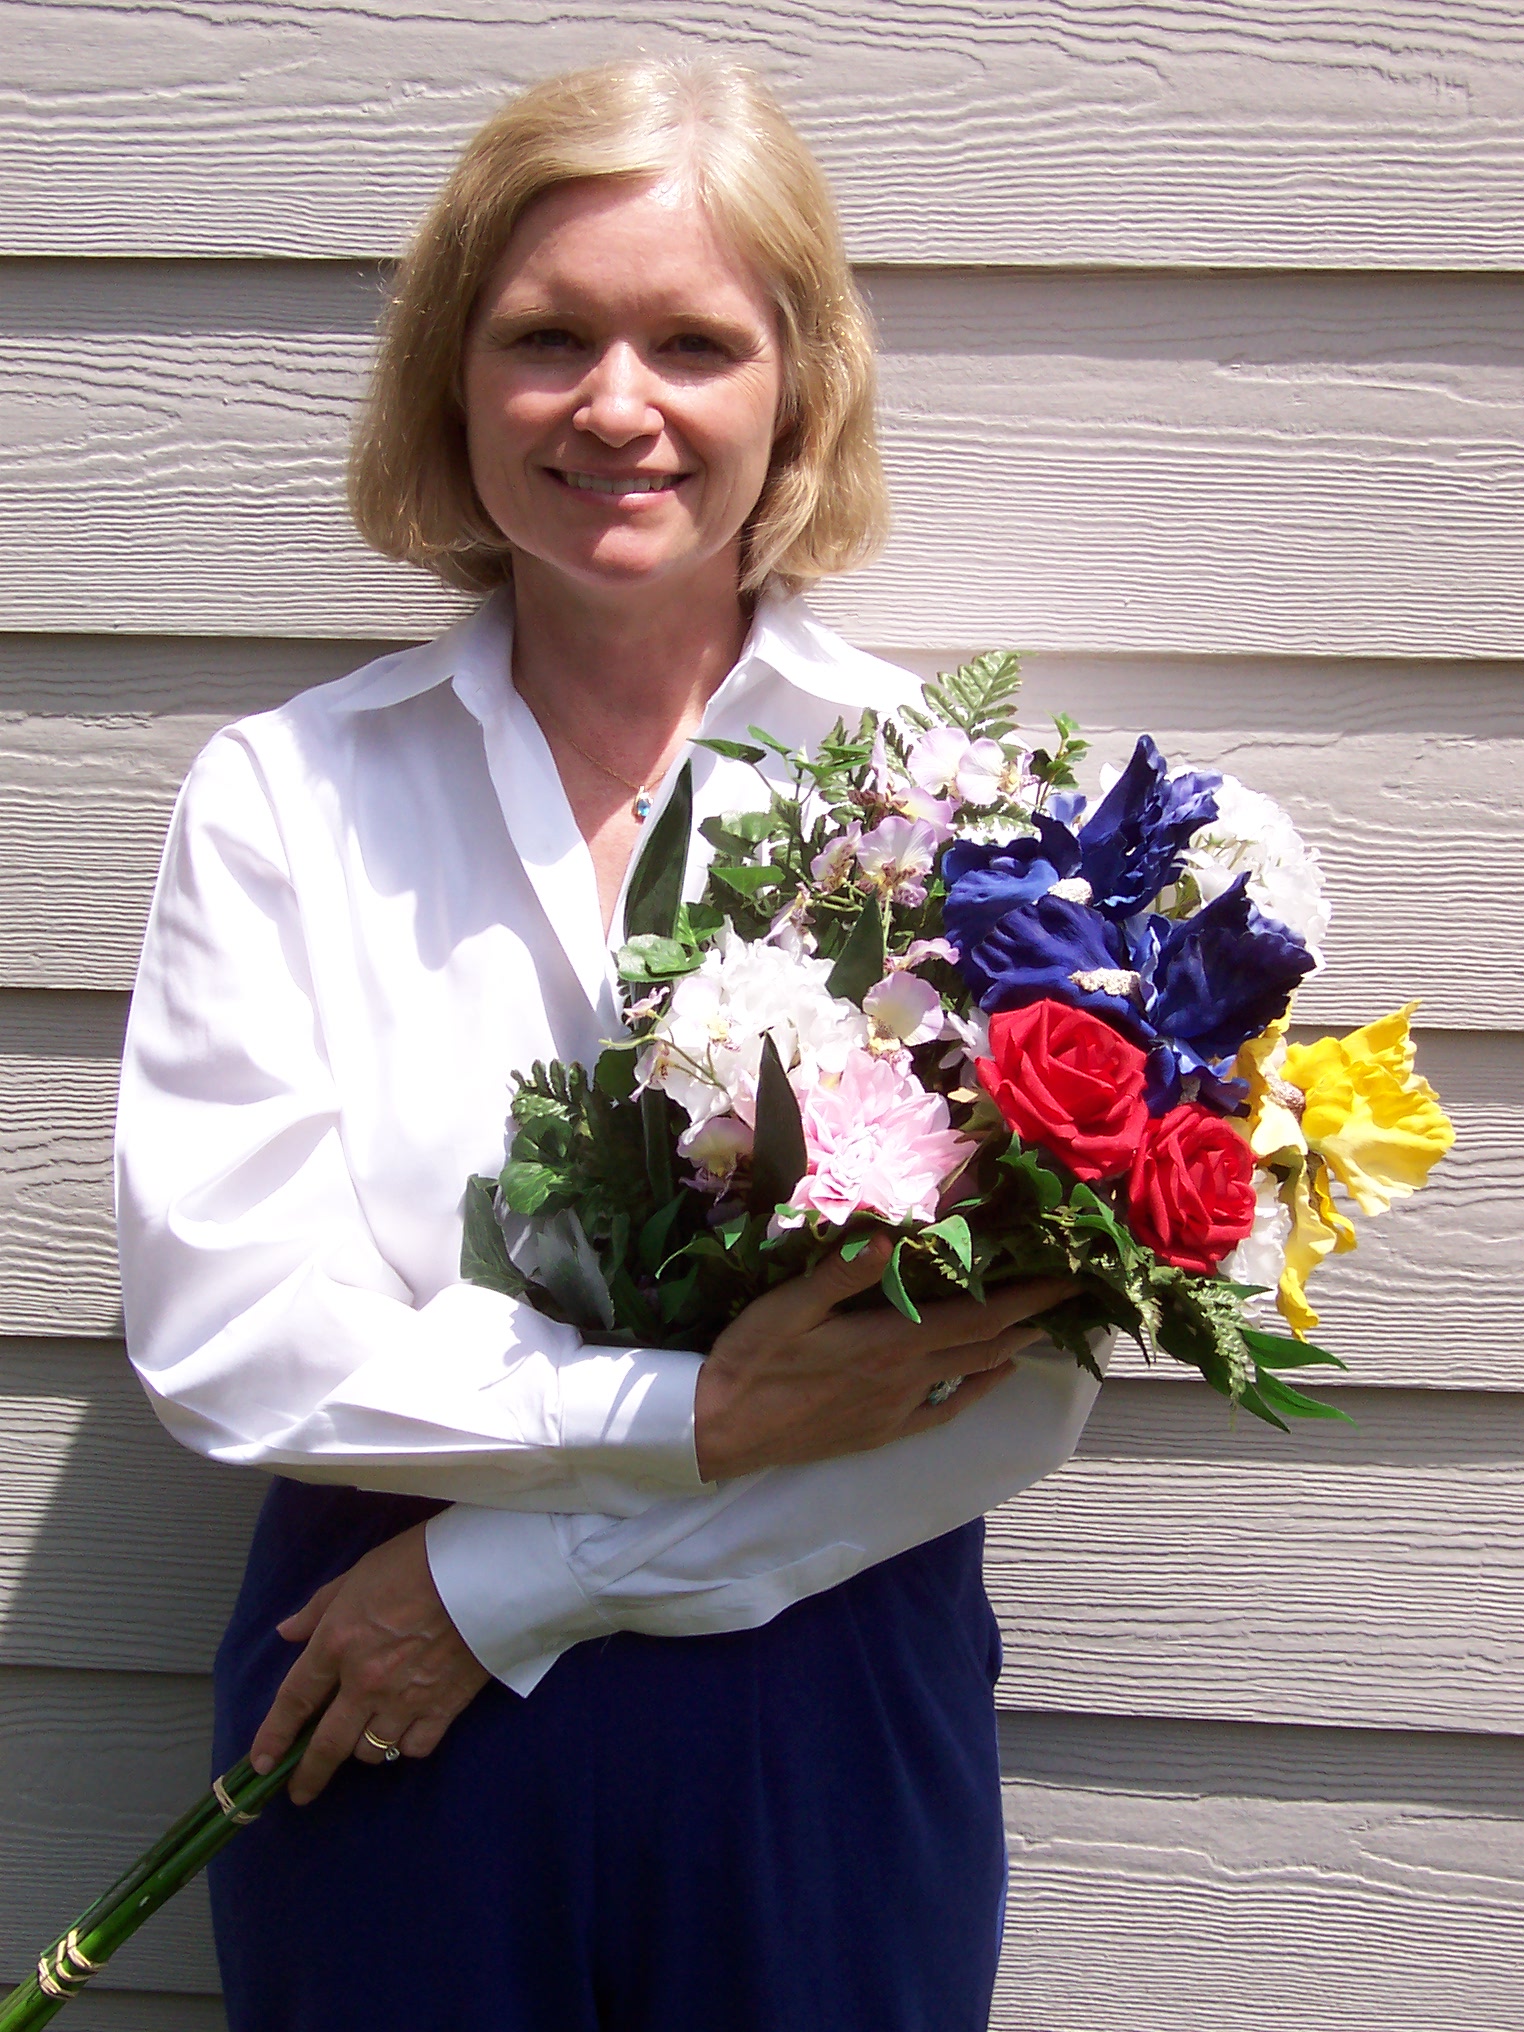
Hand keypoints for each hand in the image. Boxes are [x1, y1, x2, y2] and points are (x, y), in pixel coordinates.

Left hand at [249, 1522, 489, 1805]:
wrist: (482, 1571)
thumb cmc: (416, 1561)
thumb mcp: (356, 1575)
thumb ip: (318, 1609)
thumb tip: (286, 1632)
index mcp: (337, 1644)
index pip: (294, 1701)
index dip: (273, 1736)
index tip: (261, 1763)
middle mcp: (364, 1681)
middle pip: (327, 1745)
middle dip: (308, 1775)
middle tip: (299, 1793)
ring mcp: (405, 1699)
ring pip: (371, 1751)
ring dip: (361, 1749)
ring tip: (363, 1739)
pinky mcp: (443, 1707)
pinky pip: (414, 1747)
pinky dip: (405, 1745)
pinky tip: (404, 1734)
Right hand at [694, 1237, 1074, 1479]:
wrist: (721, 1431)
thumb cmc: (750, 1360)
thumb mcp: (785, 1308)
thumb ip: (839, 1275)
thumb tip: (887, 1240)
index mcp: (888, 1342)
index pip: (979, 1316)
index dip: (1028, 1297)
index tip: (1067, 1275)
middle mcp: (906, 1377)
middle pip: (989, 1344)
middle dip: (1035, 1316)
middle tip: (1074, 1293)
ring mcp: (898, 1408)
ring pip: (974, 1374)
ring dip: (1014, 1347)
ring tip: (1044, 1323)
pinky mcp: (885, 1430)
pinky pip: (947, 1409)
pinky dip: (979, 1387)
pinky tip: (993, 1374)